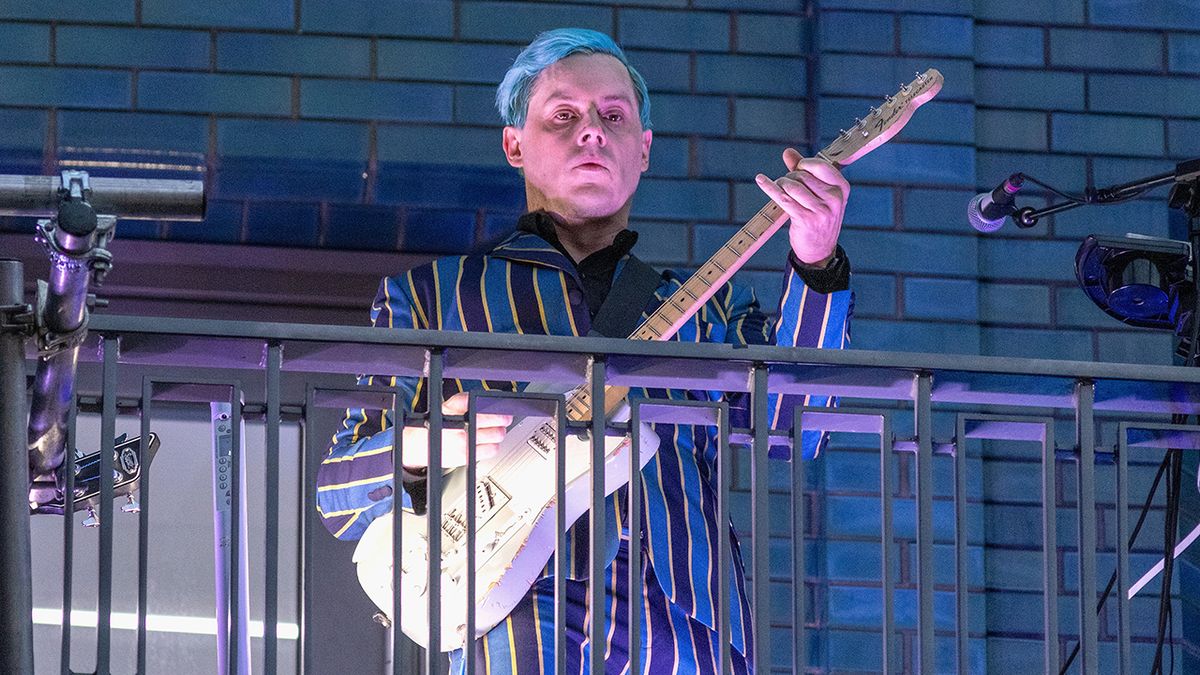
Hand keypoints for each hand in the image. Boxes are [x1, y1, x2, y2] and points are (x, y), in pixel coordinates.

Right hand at [400, 392, 512, 468]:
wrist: (418, 445)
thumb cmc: (436, 425)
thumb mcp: (448, 406)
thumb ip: (467, 401)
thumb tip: (490, 398)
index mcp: (456, 409)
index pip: (485, 402)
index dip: (499, 405)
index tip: (505, 406)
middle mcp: (460, 425)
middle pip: (497, 420)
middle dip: (503, 418)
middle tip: (504, 418)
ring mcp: (465, 442)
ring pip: (497, 435)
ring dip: (499, 432)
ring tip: (494, 430)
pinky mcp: (467, 457)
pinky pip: (492, 450)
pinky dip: (493, 445)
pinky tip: (487, 442)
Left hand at [754, 147, 849, 266]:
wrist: (820, 250)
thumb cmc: (819, 218)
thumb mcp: (819, 194)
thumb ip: (805, 171)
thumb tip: (788, 152)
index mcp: (842, 189)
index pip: (820, 166)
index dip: (804, 165)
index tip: (797, 169)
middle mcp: (834, 199)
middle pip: (803, 176)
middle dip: (790, 177)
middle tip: (786, 185)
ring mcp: (820, 210)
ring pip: (792, 186)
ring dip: (780, 184)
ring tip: (780, 189)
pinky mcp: (805, 219)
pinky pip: (782, 198)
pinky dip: (769, 187)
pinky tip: (761, 180)